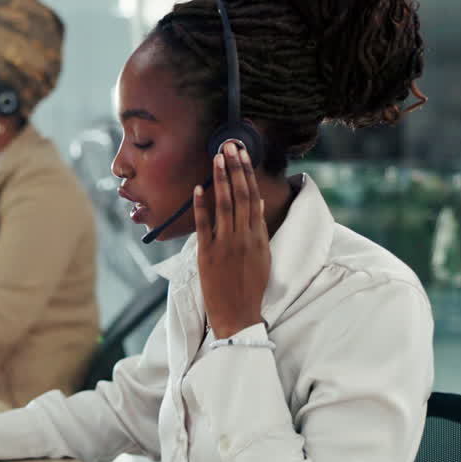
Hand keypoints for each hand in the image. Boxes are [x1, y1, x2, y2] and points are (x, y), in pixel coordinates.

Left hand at [193, 140, 269, 338]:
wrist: (238, 315)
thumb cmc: (249, 287)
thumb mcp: (262, 256)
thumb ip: (258, 230)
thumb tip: (258, 203)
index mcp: (258, 236)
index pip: (254, 197)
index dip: (248, 174)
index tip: (244, 155)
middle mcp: (244, 237)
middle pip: (241, 195)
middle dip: (236, 168)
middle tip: (231, 146)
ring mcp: (227, 244)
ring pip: (225, 205)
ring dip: (221, 180)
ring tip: (217, 159)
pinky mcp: (209, 254)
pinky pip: (205, 225)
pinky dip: (201, 206)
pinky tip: (199, 188)